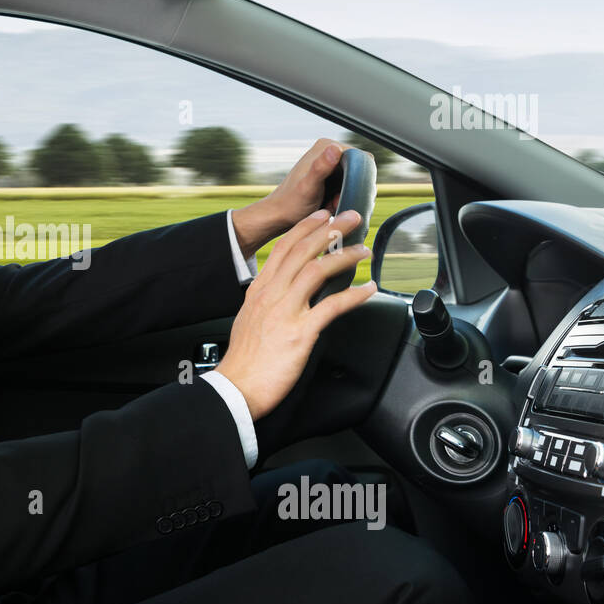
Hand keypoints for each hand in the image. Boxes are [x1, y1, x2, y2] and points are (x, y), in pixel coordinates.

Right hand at [215, 207, 376, 420]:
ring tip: (364, 251)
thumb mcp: (249, 320)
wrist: (236, 387)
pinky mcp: (299, 333)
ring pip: (317, 271)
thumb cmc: (244, 360)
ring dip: (345, 257)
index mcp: (259, 290)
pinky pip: (331, 306)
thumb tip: (286, 296)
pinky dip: (354, 295)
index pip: (283, 248)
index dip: (305, 228)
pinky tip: (368, 290)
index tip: (322, 216)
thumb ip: (268, 302)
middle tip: (351, 218)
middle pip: (302, 251)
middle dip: (330, 230)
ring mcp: (285, 312)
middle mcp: (271, 295)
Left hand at [230, 138, 352, 256]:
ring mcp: (330, 164)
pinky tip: (330, 204)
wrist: (278, 215)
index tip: (345, 192)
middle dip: (352, 188)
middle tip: (335, 201)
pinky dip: (342, 197)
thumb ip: (321, 167)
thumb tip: (335, 148)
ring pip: (355, 180)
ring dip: (348, 194)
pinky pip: (347, 187)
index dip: (359, 177)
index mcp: (326, 146)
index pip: (361, 157)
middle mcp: (329, 151)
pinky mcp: (330, 176)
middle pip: (359, 170)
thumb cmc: (291, 203)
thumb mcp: (308, 186)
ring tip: (331, 204)